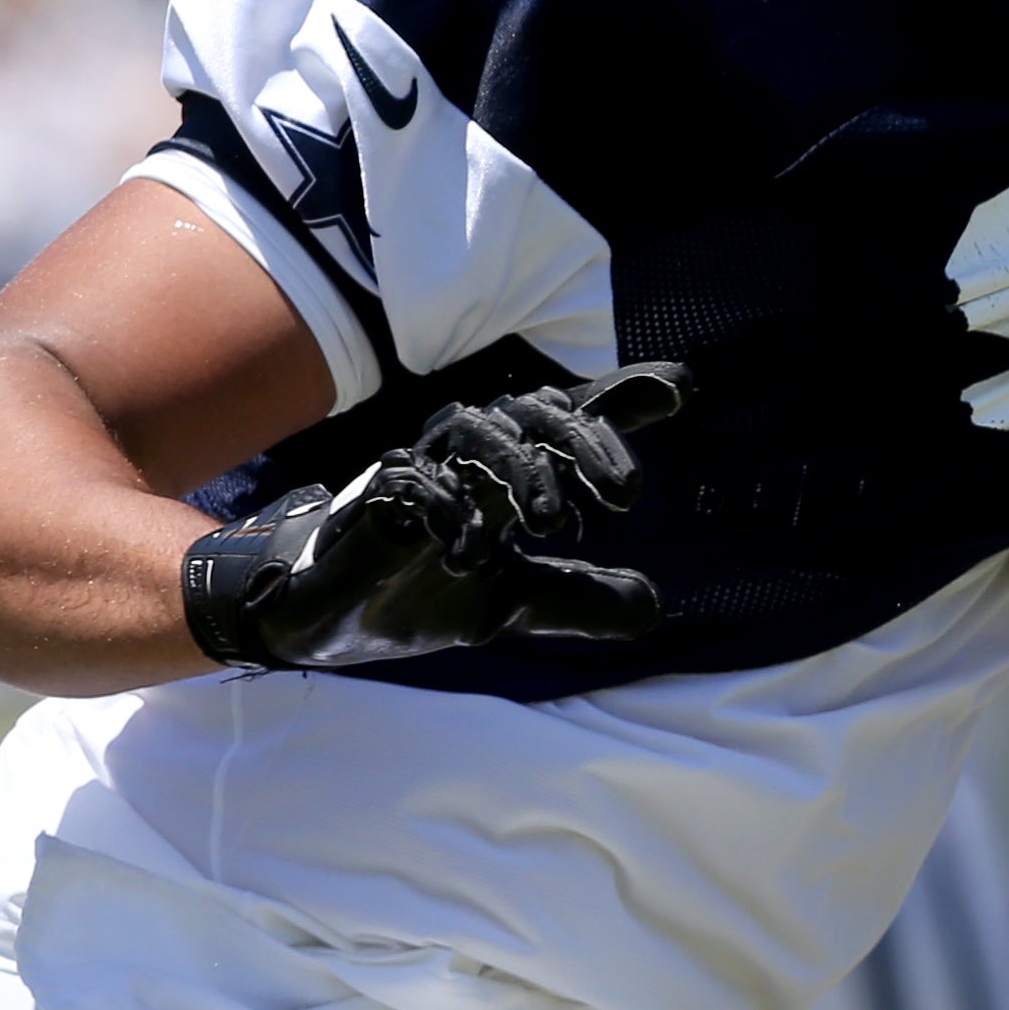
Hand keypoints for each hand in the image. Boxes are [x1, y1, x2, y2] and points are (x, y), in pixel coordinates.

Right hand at [180, 363, 689, 670]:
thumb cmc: (422, 592)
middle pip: (538, 415)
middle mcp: (469, 460)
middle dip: (587, 443)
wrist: (325, 620)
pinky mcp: (371, 506)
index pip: (568, 423)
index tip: (683, 389)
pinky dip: (448, 511)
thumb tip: (651, 607)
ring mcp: (420, 474)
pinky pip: (413, 485)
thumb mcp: (514, 604)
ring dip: (525, 472)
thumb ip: (578, 597)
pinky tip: (467, 549)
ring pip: (481, 434)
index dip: (622, 400)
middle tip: (626, 493)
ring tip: (552, 526)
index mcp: (507, 474)